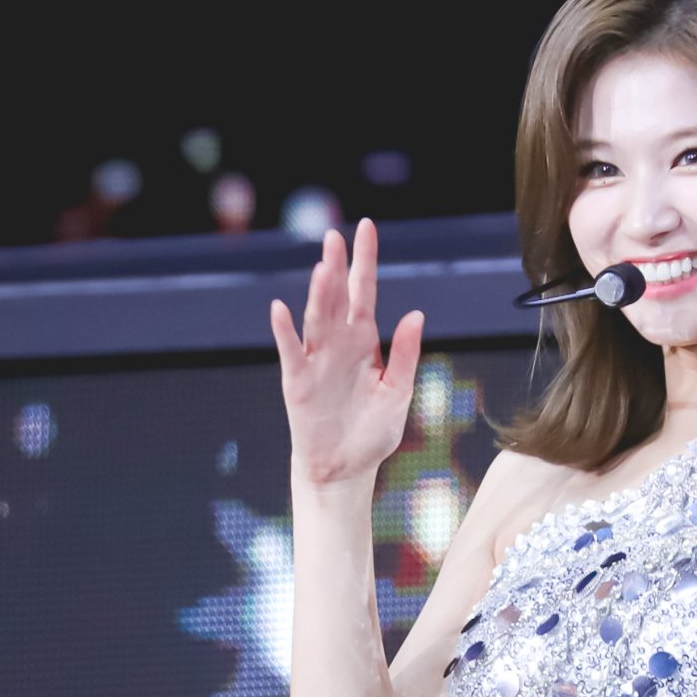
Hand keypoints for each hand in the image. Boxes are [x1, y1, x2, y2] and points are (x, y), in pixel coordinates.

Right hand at [270, 219, 424, 487]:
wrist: (346, 468)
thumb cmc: (373, 431)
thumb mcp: (398, 391)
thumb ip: (405, 354)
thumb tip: (415, 314)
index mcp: (365, 342)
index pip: (365, 292)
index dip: (365, 261)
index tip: (365, 228)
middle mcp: (338, 344)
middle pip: (337, 298)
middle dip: (338, 267)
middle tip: (335, 235)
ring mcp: (316, 360)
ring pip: (316, 319)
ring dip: (319, 294)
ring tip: (324, 267)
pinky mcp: (297, 382)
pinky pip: (290, 352)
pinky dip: (285, 332)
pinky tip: (281, 309)